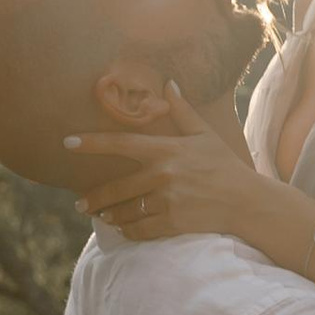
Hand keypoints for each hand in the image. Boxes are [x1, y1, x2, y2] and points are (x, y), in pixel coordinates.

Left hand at [68, 93, 288, 249]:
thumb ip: (183, 111)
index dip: (92, 143)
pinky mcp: (173, 222)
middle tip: (80, 203)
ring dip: (110, 215)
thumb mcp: (205, 135)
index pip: (121, 143)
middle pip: (116, 187)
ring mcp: (167, 200)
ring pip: (126, 211)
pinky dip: (128, 231)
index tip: (68, 143)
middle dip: (93, 198)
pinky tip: (123, 229)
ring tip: (101, 216)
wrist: (247, 201)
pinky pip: (140, 230)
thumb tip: (170, 83)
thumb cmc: (225, 165)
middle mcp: (163, 174)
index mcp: (166, 150)